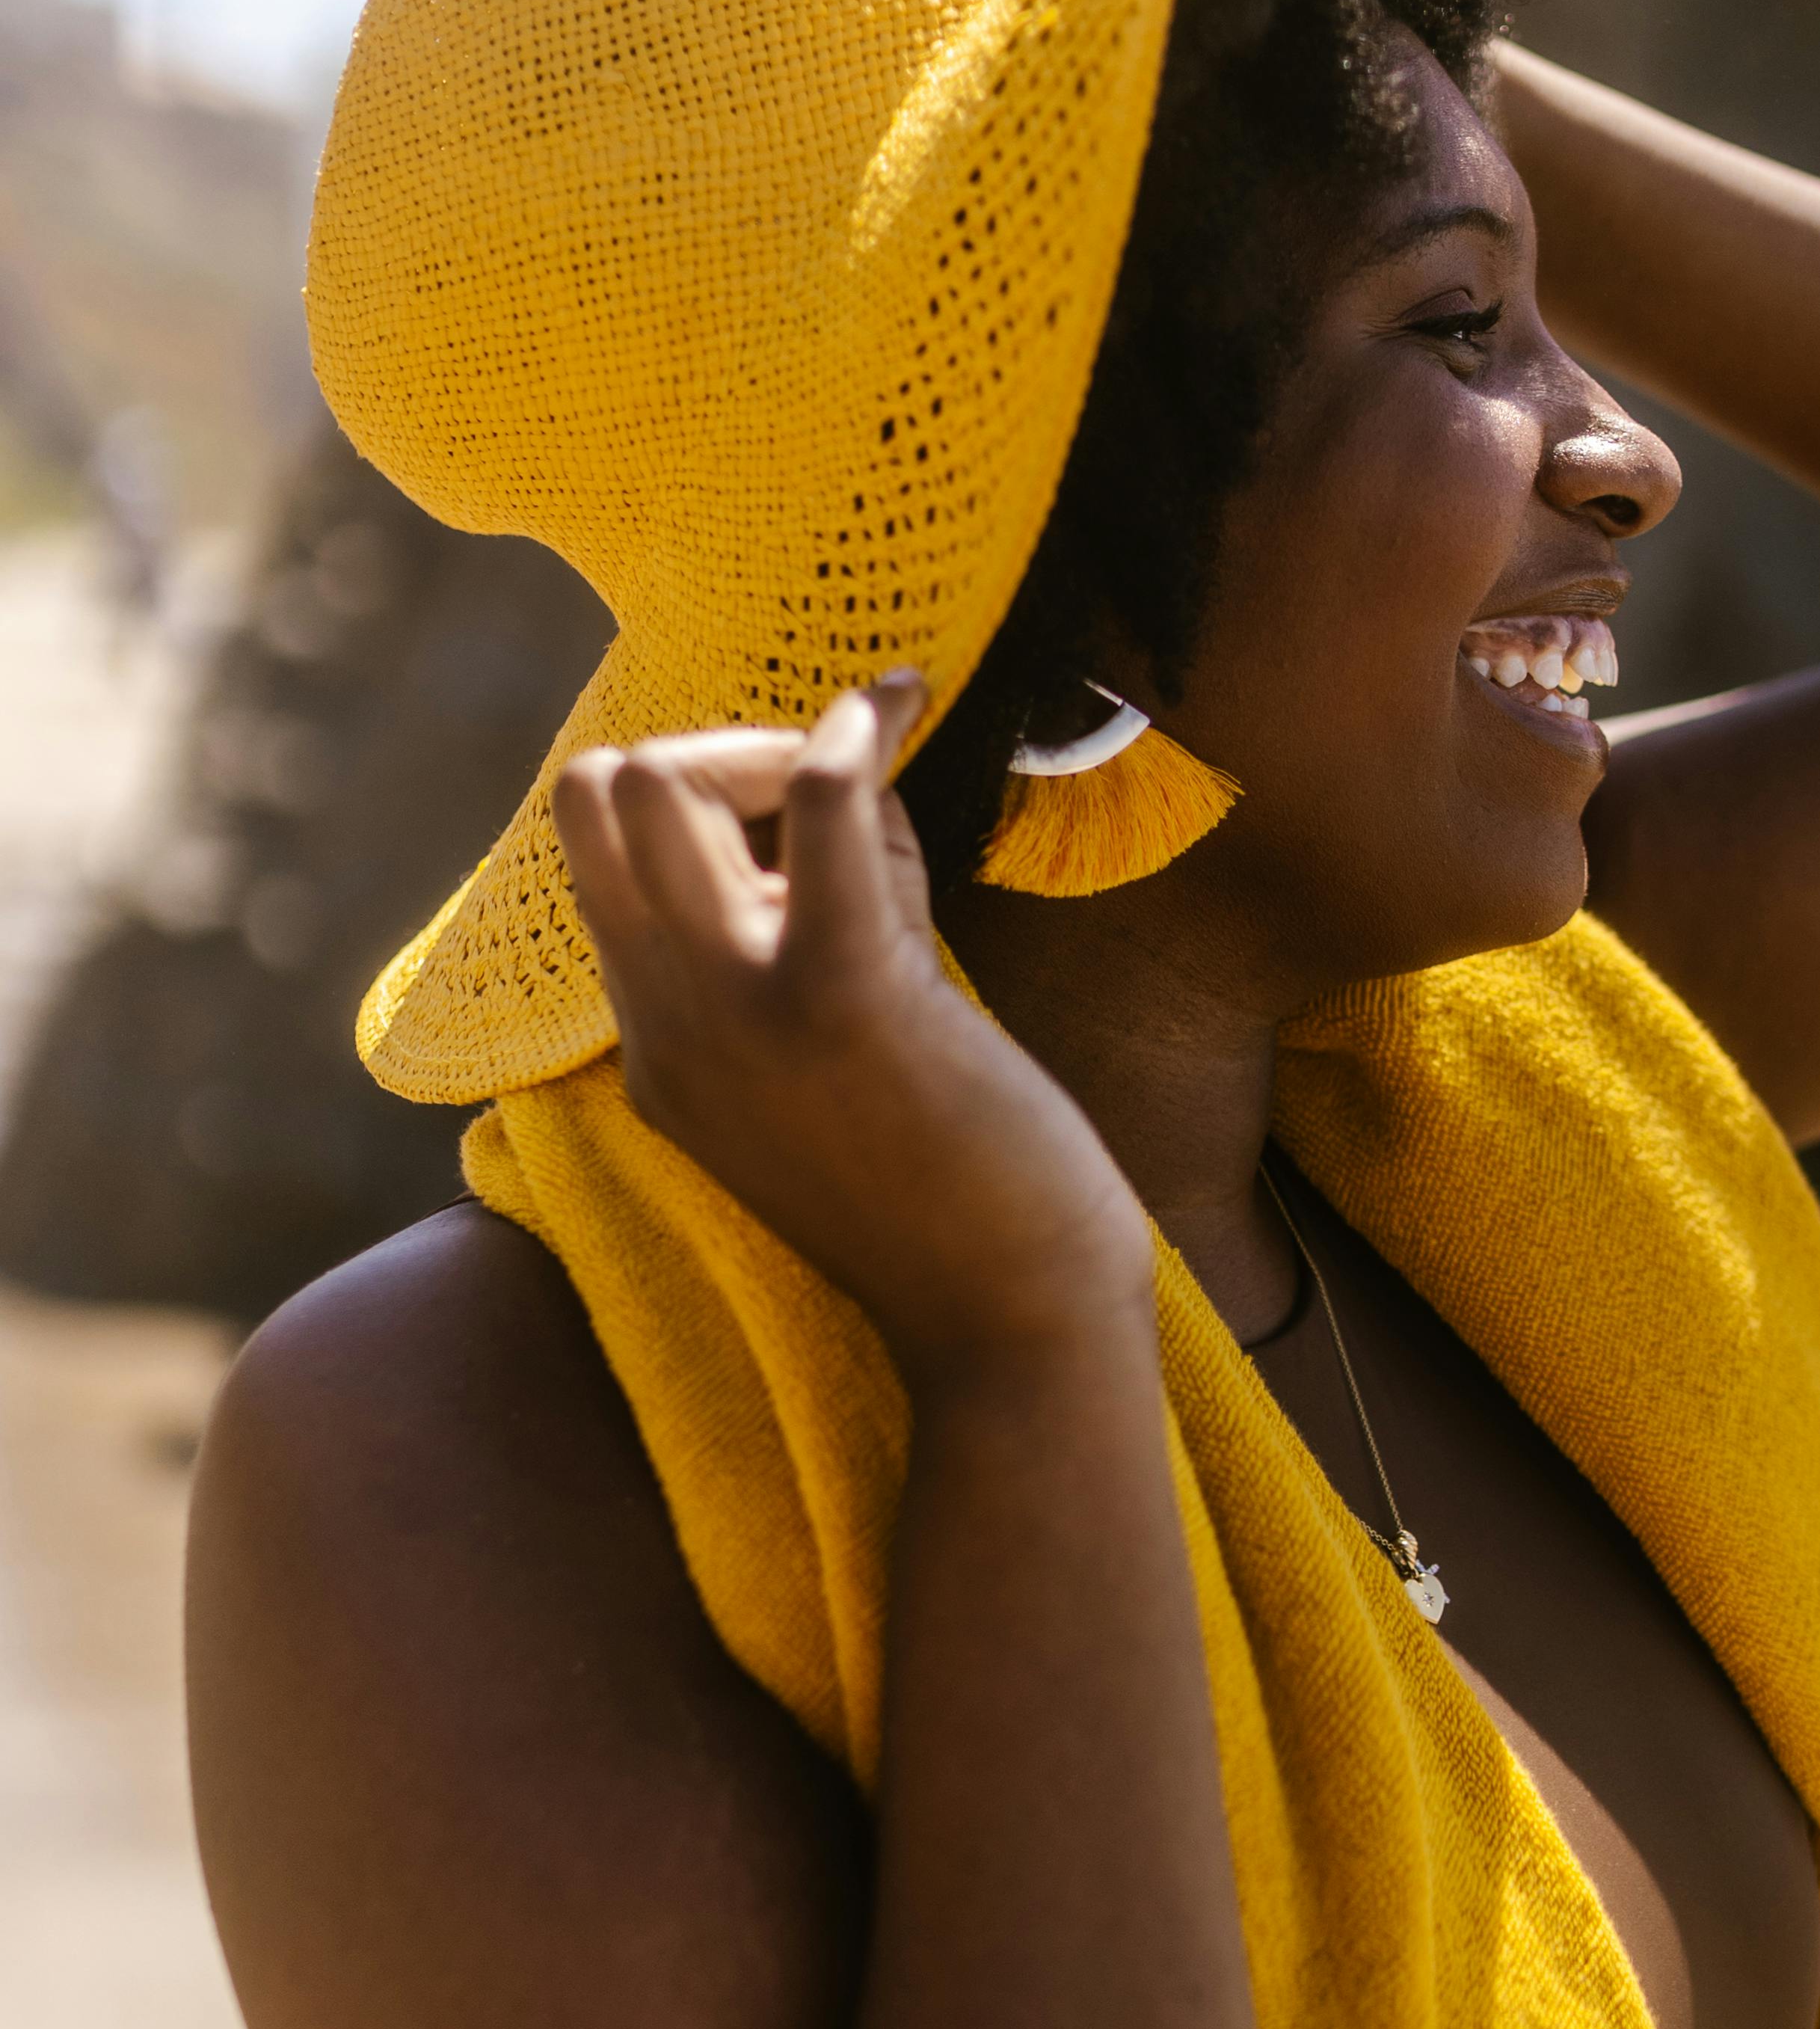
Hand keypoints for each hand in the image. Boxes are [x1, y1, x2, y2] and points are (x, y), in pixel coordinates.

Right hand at [552, 680, 1155, 1383]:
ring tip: (876, 790)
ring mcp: (733, 1016)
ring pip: (652, 783)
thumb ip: (812, 912)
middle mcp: (665, 1027)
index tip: (815, 817)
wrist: (1015, 1323)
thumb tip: (839, 767)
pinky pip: (817, 804)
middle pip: (595, 800)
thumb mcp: (840, 1042)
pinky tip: (898, 705)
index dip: (704, 804)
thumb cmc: (959, 1180)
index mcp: (655, 1044)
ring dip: (769, 746)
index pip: (602, 858)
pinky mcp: (840, 1001)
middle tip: (826, 793)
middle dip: (709, 753)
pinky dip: (850, 729)